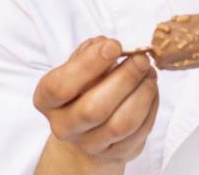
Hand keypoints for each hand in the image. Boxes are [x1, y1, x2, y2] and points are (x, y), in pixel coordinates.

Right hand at [34, 37, 158, 169]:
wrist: (91, 124)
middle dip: (124, 79)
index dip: (89, 64)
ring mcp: (89, 144)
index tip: (114, 46)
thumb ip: (91, 51)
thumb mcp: (80, 64)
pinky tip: (150, 89)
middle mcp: (63, 126)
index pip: (61, 86)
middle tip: (141, 60)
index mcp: (47, 99)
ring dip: (142, 93)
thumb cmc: (85, 86)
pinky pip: (139, 132)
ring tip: (149, 73)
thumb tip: (108, 45)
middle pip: (93, 109)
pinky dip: (151, 107)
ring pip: (121, 124)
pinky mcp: (116, 153)